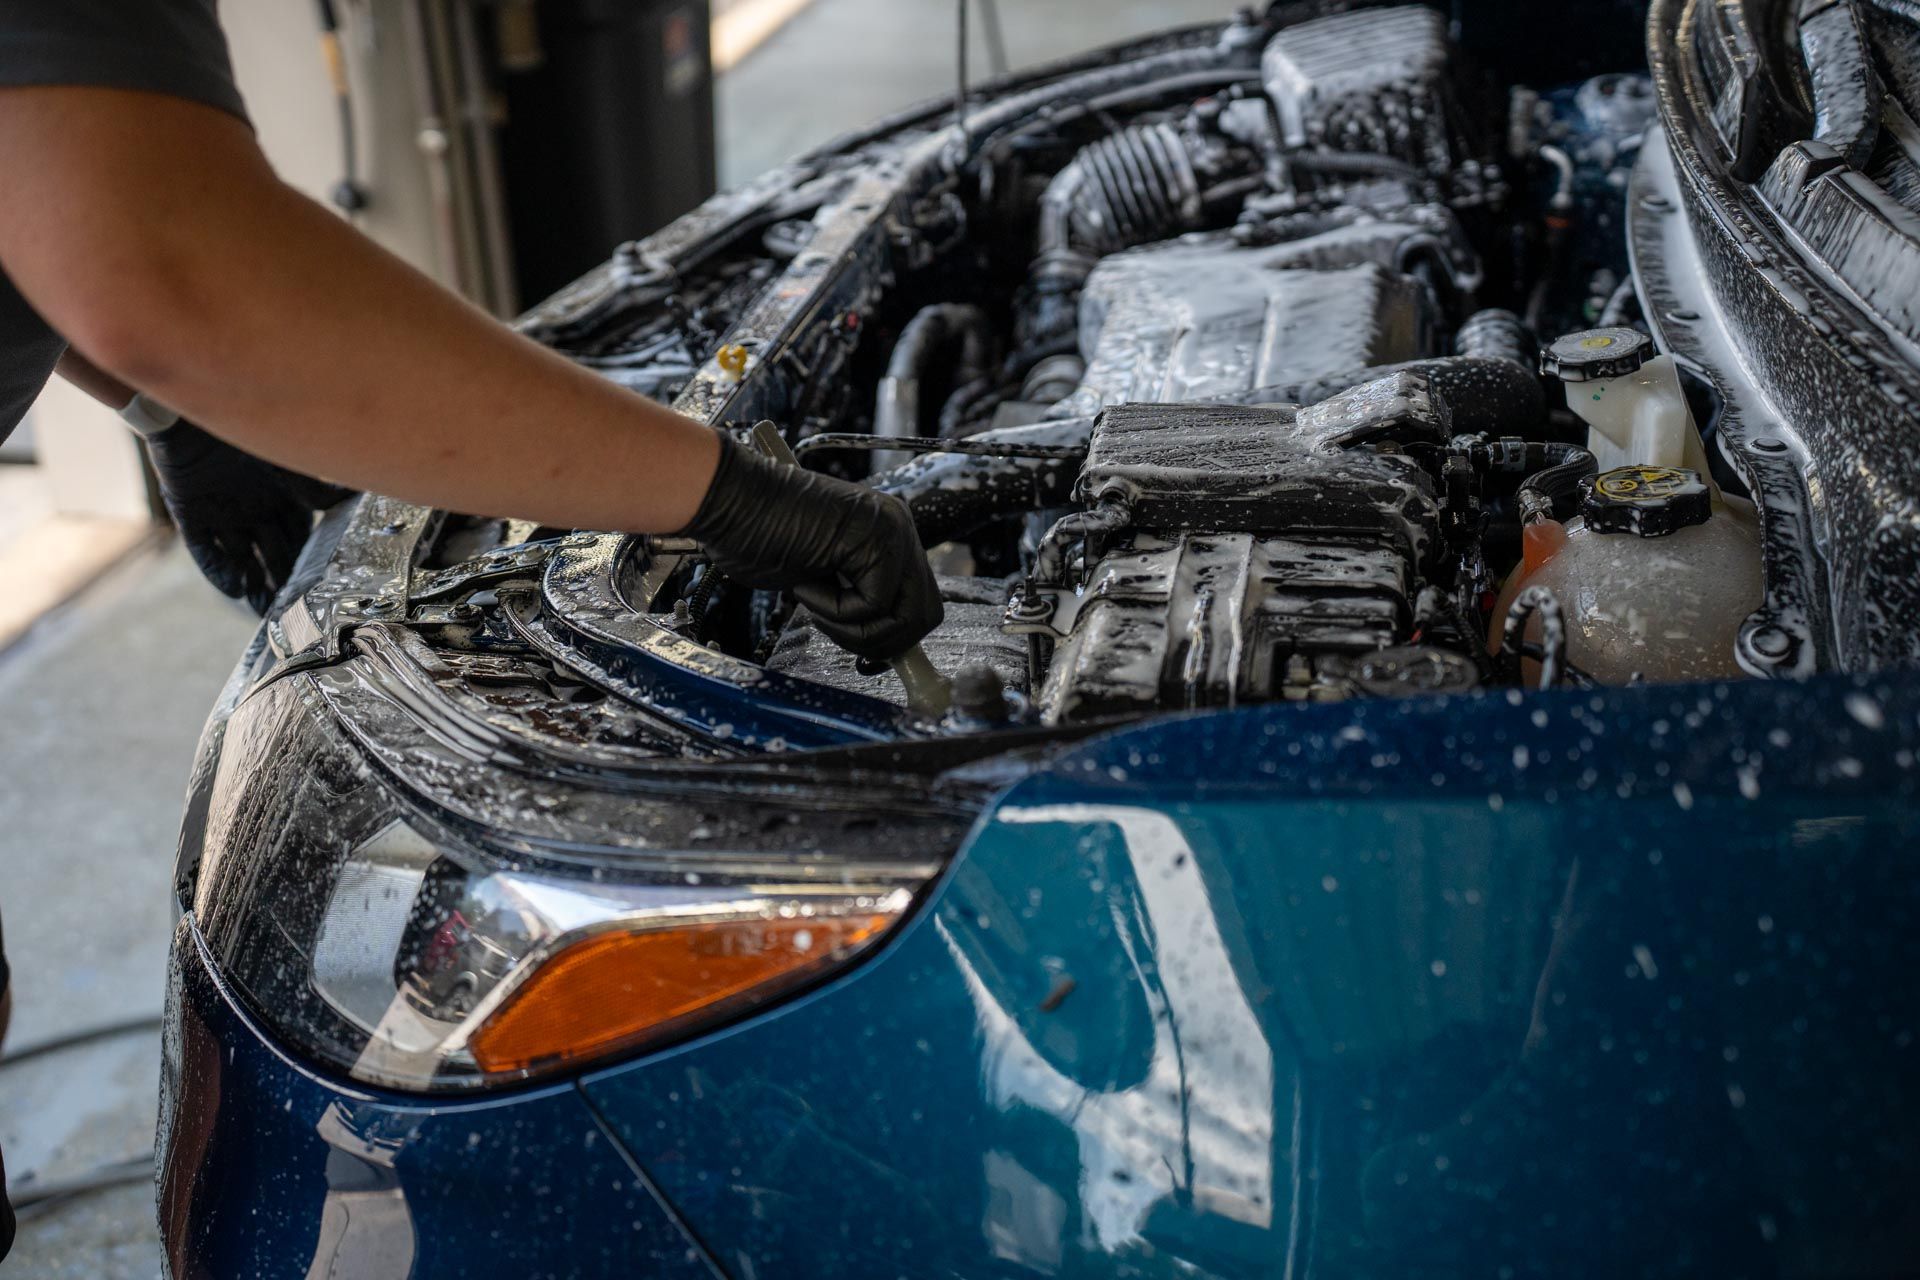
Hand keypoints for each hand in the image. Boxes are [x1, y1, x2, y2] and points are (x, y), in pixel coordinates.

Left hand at [144, 421, 350, 613]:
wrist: (189, 410)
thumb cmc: (243, 425)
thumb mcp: (286, 458)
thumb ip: (313, 485)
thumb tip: (352, 498)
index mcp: (278, 495)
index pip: (298, 536)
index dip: (307, 561)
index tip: (318, 586)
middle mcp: (251, 509)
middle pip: (271, 553)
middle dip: (282, 580)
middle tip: (293, 610)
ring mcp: (220, 514)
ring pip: (241, 558)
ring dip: (253, 583)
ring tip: (263, 610)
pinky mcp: (190, 515)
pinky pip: (205, 551)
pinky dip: (219, 571)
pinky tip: (236, 589)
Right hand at [684, 436, 943, 659]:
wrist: (728, 499)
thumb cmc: (757, 534)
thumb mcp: (819, 574)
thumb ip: (856, 596)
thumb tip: (879, 644)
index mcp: (888, 533)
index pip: (919, 600)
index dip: (894, 636)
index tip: (864, 654)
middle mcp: (898, 528)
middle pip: (925, 614)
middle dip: (883, 643)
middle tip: (840, 638)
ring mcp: (891, 532)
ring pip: (904, 617)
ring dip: (854, 629)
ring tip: (814, 604)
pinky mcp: (874, 541)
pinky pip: (871, 605)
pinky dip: (833, 609)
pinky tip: (805, 581)